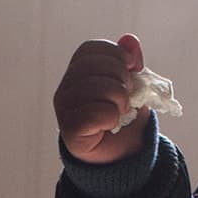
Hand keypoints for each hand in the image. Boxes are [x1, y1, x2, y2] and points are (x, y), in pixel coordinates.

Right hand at [55, 32, 151, 164]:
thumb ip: (130, 63)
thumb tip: (130, 40)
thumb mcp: (133, 86)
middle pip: (94, 65)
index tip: (133, 68)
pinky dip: (111, 117)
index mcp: (78, 72)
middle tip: (128, 95)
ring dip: (119, 99)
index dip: (116, 54)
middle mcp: (66, 87)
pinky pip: (94, 113)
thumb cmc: (123, 119)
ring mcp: (64, 108)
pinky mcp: (69, 129)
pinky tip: (111, 124)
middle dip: (121, 77)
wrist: (120, 157)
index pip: (91, 49)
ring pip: (95, 87)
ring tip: (122, 110)